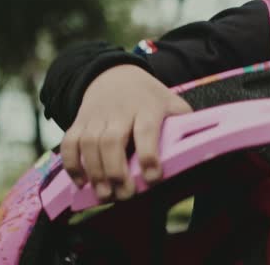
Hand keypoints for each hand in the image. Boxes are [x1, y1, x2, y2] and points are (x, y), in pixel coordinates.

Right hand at [60, 65, 191, 200]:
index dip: (149, 154)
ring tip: (105, 194)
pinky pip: (70, 142)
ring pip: (89, 143)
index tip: (153, 177)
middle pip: (112, 140)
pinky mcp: (80, 121)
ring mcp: (97, 116)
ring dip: (95, 172)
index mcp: (147, 106)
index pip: (146, 129)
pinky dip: (72, 163)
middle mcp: (120, 111)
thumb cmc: (149, 97)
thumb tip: (199, 146)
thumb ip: (183, 122)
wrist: (115, 74)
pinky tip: (81, 182)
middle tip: (124, 195)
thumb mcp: (171, 102)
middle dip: (116, 170)